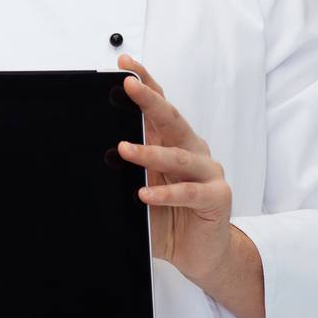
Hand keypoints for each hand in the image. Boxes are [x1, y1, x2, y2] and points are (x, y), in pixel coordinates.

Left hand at [115, 53, 233, 285]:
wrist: (200, 255)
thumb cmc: (168, 219)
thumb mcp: (141, 190)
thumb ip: (128, 172)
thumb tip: (100, 155)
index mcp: (173, 143)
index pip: (160, 107)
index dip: (145, 83)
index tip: (125, 63)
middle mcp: (192, 150)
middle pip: (172, 119)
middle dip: (149, 100)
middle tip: (128, 86)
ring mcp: (208, 172)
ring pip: (178, 156)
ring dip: (150, 152)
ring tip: (124, 150)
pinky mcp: (217, 197)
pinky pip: (189, 192)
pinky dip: (166, 193)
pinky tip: (144, 194)